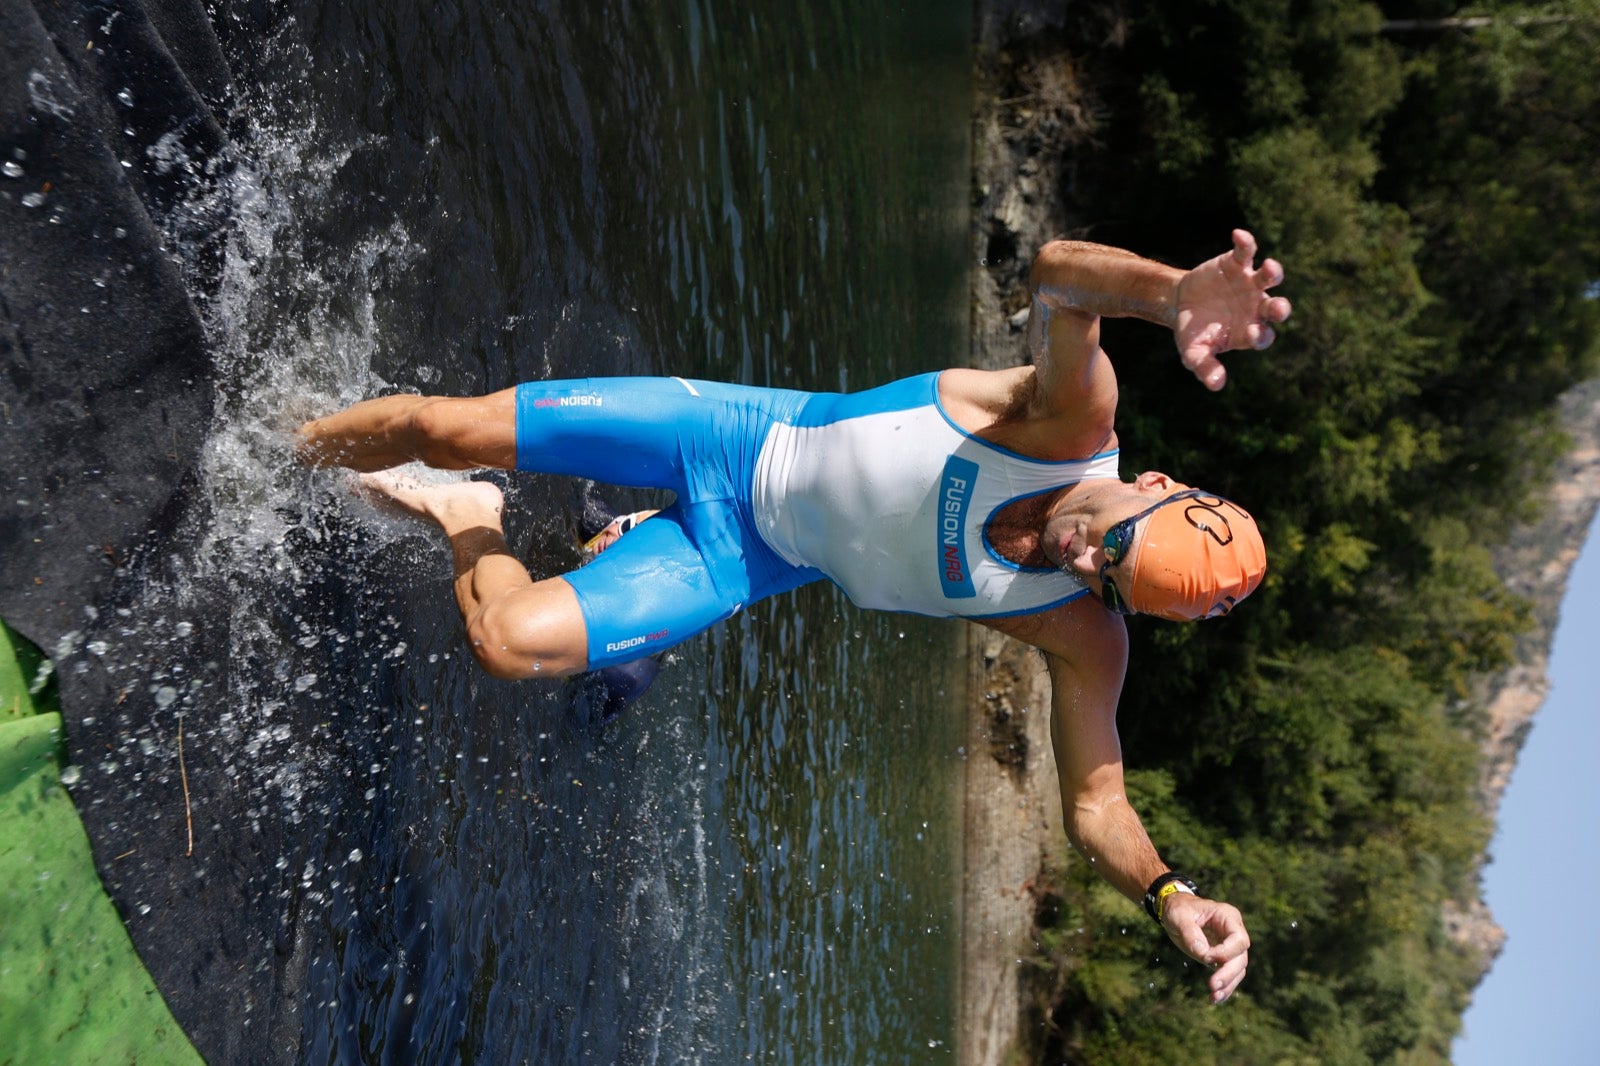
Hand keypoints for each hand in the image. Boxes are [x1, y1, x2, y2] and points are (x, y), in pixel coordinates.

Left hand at [1161, 891, 1250, 1002]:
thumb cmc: (1179, 909)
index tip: (1207, 957)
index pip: (1239, 939)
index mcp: (1228, 917)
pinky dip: (1224, 988)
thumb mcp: (1180, 917)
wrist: (1176, 910)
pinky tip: (1214, 999)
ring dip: (1228, 985)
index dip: (1226, 952)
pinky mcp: (1222, 958)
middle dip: (1228, 974)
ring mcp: (1230, 946)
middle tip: (1213, 986)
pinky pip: (1229, 975)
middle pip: (1241, 957)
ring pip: (1238, 970)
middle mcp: (1234, 932)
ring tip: (1214, 997)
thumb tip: (1203, 954)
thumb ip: (1191, 934)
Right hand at [1173, 229, 1291, 390]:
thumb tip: (1216, 385)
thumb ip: (1205, 367)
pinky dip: (1245, 243)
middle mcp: (1257, 307)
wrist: (1181, 303)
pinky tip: (1238, 235)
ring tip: (1268, 268)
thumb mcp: (1193, 352)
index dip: (1261, 334)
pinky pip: (1246, 251)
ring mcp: (1249, 284)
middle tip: (1278, 308)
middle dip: (1280, 308)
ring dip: (1273, 272)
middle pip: (1277, 308)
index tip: (1253, 332)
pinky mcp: (1237, 263)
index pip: (1263, 335)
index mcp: (1250, 331)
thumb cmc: (1193, 332)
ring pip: (1269, 277)